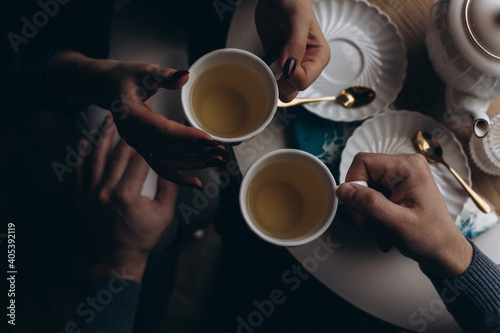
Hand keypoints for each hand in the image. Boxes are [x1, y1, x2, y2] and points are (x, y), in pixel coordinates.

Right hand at [48, 50, 227, 187]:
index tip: (208, 139)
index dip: (185, 137)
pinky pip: (162, 168)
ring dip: (193, 164)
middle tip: (221, 151)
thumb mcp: (144, 70)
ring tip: (217, 161)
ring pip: (166, 162)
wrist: (109, 89)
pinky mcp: (144, 150)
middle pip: (167, 149)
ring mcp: (138, 145)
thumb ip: (164, 75)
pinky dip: (179, 177)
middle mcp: (133, 135)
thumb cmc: (126, 78)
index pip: (161, 130)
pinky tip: (197, 183)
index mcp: (130, 115)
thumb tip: (185, 76)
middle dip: (196, 152)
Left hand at [76, 117, 178, 281]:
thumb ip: (169, 188)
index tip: (153, 132)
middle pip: (118, 154)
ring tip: (109, 121)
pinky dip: (81, 155)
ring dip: (103, 138)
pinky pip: (79, 172)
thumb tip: (172, 165)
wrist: (116, 258)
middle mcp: (106, 192)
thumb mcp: (164, 214)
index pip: (139, 160)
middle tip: (133, 120)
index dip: (148, 144)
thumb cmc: (142, 237)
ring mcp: (90, 194)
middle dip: (128, 135)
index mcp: (128, 195)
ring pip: (95, 158)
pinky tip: (84, 141)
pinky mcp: (81, 198)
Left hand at [255, 0, 329, 101]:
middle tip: (273, 61)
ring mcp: (292, 67)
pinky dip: (265, 75)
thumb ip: (296, 44)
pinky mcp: (278, 65)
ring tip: (269, 59)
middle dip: (280, 80)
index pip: (304, 81)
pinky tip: (265, 61)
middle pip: (293, 90)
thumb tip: (290, 68)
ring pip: (283, 90)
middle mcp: (307, 65)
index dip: (289, 75)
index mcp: (319, 57)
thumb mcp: (298, 19)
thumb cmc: (293, 2)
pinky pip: (272, 81)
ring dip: (272, 79)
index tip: (281, 59)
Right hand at [336, 153, 472, 277]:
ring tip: (379, 232)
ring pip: (364, 189)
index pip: (363, 162)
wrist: (444, 252)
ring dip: (366, 213)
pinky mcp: (396, 188)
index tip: (356, 208)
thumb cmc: (431, 237)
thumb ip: (369, 204)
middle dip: (360, 204)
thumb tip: (343, 189)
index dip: (354, 184)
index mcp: (408, 167)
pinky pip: (371, 197)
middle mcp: (404, 167)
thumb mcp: (397, 223)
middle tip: (365, 225)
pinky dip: (372, 215)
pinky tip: (382, 230)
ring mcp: (400, 177)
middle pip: (362, 176)